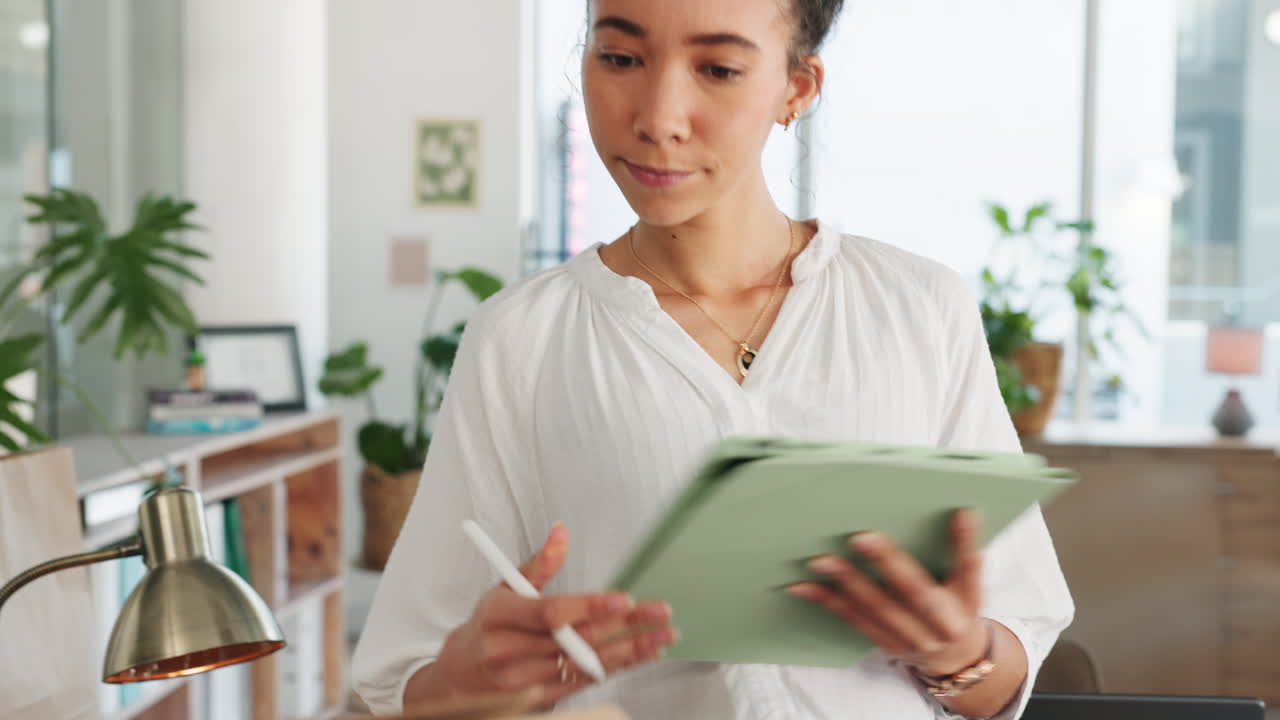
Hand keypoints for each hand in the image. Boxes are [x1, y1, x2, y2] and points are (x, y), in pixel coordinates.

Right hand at [434, 523, 677, 705]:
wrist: (460, 674)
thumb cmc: (488, 624)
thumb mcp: (504, 587)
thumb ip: (538, 564)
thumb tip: (561, 532)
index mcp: (499, 616)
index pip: (550, 613)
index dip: (590, 606)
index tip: (623, 598)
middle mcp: (508, 651)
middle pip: (576, 640)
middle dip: (625, 626)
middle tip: (659, 613)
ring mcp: (523, 681)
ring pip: (585, 664)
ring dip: (630, 651)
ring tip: (662, 636)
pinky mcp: (538, 699)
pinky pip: (584, 683)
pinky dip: (616, 668)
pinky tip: (640, 655)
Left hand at [786, 508, 987, 676]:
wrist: (956, 659)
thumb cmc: (957, 607)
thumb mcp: (969, 584)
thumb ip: (960, 553)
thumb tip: (958, 510)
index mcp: (968, 601)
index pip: (969, 568)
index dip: (965, 541)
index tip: (962, 512)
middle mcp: (942, 624)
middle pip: (915, 591)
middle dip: (888, 562)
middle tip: (860, 536)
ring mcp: (913, 638)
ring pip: (877, 608)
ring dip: (847, 582)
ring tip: (820, 560)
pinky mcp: (887, 644)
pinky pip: (855, 620)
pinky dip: (827, 602)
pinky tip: (802, 586)